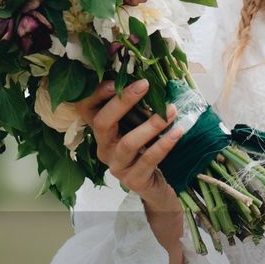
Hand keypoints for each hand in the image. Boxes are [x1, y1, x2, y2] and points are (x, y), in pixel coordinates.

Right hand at [73, 77, 187, 263]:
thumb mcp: (140, 126)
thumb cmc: (149, 150)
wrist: (159, 188)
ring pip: (127, 143)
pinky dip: (164, 144)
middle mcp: (104, 148)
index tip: (114, 80)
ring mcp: (117, 166)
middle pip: (102, 123)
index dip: (95, 94)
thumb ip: (139, 107)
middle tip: (145, 84)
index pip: (86, 109)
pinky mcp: (133, 180)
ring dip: (150, 125)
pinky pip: (148, 160)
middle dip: (122, 102)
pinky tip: (177, 131)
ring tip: (170, 111)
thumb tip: (152, 75)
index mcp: (102, 132)